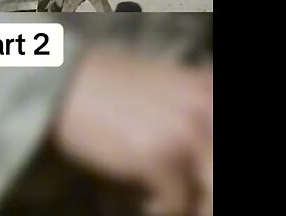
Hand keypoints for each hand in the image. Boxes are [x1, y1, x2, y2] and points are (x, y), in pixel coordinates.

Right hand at [53, 48, 212, 215]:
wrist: (64, 82)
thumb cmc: (107, 85)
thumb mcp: (167, 85)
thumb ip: (194, 109)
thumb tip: (202, 155)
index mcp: (211, 87)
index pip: (221, 144)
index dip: (210, 166)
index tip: (199, 177)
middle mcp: (208, 107)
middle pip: (219, 171)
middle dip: (205, 190)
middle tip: (188, 194)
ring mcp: (186, 133)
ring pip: (210, 193)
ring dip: (191, 201)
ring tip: (169, 197)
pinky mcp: (160, 157)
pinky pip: (178, 202)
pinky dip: (162, 206)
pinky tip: (146, 200)